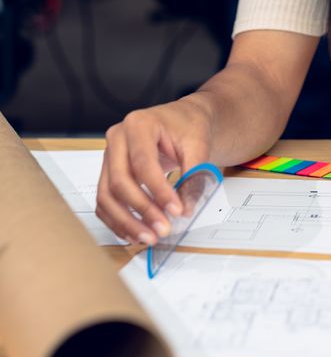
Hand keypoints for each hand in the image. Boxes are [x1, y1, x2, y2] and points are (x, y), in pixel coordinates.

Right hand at [96, 95, 213, 244]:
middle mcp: (118, 138)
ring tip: (149, 237)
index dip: (159, 191)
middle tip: (162, 229)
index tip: (176, 210)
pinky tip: (135, 233)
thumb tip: (185, 208)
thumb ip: (194, 175)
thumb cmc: (188, 125)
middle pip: (119, 181)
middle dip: (141, 210)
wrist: (183, 119)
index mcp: (139, 124)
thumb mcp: (198, 143)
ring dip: (126, 222)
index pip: (143, 163)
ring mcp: (109, 156)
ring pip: (106, 196)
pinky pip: (105, 202)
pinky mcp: (108, 173)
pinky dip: (117, 221)